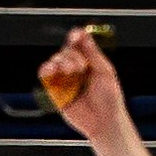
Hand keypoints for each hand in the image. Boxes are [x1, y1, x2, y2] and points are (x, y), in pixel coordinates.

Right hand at [38, 26, 125, 143]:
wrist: (105, 121)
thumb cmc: (109, 98)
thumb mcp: (104, 71)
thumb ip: (93, 53)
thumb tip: (84, 33)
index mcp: (88, 60)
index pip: (78, 43)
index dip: (75, 37)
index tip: (75, 36)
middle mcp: (75, 67)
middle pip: (66, 52)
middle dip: (72, 57)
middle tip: (80, 68)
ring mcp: (65, 79)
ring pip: (54, 61)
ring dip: (59, 62)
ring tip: (68, 70)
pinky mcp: (56, 91)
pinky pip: (45, 77)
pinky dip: (45, 70)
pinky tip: (50, 70)